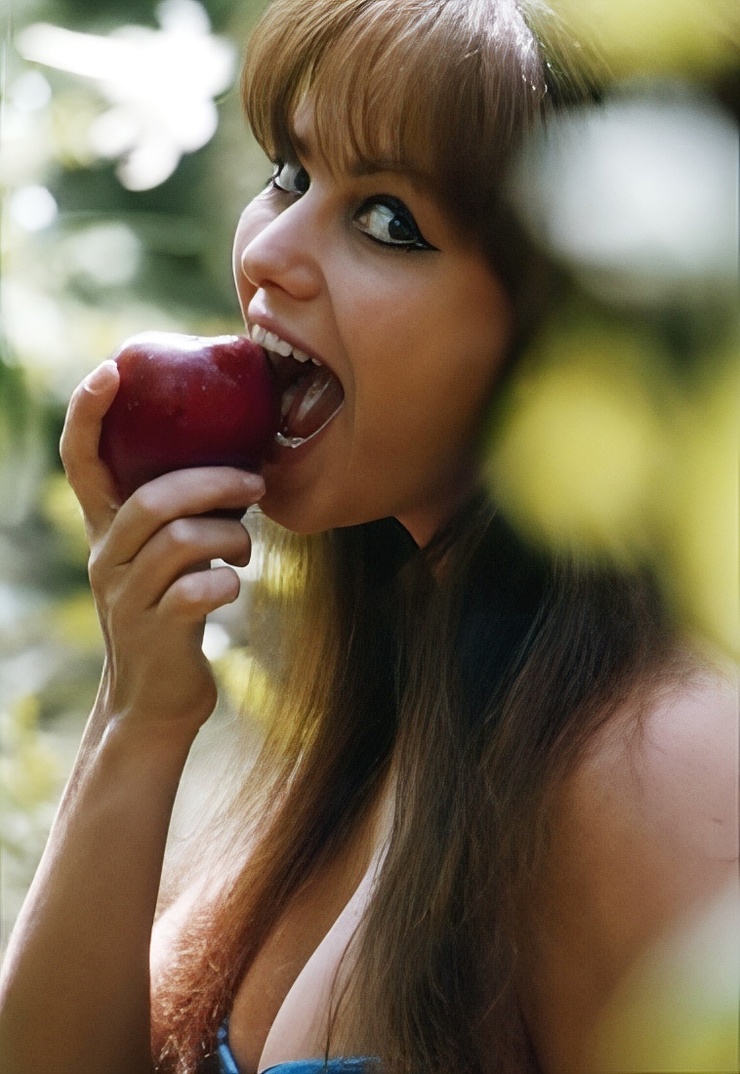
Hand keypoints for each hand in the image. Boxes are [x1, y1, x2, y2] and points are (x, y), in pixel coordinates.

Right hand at [60, 360, 265, 737]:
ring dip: (231, 538)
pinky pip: (200, 590)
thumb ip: (186, 512)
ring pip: (182, 541)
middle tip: (255, 482)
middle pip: (153, 499)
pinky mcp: (157, 632)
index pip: (81, 460)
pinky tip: (232, 589)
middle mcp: (107, 558)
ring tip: (245, 549)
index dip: (90, 412)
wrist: (156, 700)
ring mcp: (127, 598)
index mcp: (106, 530)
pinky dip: (229, 582)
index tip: (113, 367)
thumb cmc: (176, 609)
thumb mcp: (168, 556)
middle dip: (213, 483)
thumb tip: (242, 460)